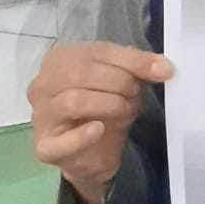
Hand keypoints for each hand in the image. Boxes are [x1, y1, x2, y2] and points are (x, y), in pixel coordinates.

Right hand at [28, 40, 171, 203]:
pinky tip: (99, 129)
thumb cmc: (104, 106)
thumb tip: (164, 67)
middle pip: (81, 73)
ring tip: (125, 110)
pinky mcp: (45, 147)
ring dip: (110, 104)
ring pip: (74, 101)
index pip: (96, 51)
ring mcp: (40, 116)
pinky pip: (62, 141)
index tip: (161, 71)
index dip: (131, 61)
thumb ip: (139, 67)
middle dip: (119, 82)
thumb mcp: (122, 79)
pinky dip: (83, 135)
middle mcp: (42, 84)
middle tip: (136, 94)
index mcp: (59, 60)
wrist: (95, 151)